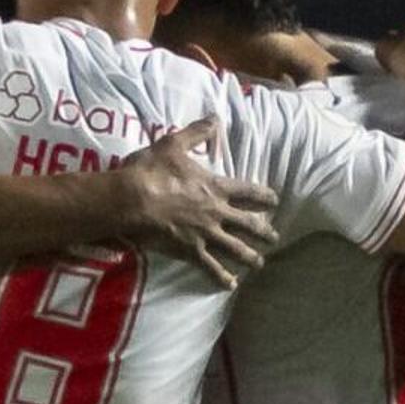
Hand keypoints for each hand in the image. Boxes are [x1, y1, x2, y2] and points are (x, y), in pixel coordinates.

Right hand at [100, 122, 278, 279]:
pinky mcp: (189, 250)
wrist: (130, 200)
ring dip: (249, 256)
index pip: (248, 192)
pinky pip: (210, 266)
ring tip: (259, 263)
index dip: (263, 196)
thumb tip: (215, 118)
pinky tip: (230, 285)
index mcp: (215, 187)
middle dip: (263, 231)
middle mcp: (216, 212)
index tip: (274, 201)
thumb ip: (196, 132)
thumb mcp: (173, 144)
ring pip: (234, 248)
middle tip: (274, 238)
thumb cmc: (150, 171)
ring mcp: (204, 233)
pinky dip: (221, 277)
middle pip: (247, 224)